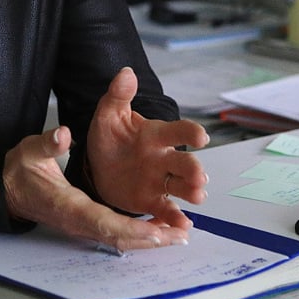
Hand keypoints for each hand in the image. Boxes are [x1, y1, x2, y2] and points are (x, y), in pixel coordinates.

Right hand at [2, 125, 193, 251]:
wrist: (8, 189)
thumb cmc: (21, 170)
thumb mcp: (31, 150)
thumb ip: (49, 143)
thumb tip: (64, 135)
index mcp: (68, 204)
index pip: (102, 221)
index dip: (131, 228)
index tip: (156, 230)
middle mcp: (78, 221)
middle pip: (118, 236)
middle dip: (149, 238)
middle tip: (179, 235)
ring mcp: (82, 226)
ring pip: (119, 238)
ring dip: (149, 238)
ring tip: (178, 234)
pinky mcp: (86, 224)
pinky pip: (115, 234)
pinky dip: (138, 234)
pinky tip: (159, 229)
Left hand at [87, 67, 209, 230]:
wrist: (96, 162)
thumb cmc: (110, 135)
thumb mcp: (108, 113)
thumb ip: (118, 95)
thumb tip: (126, 72)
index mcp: (156, 134)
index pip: (178, 130)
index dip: (191, 132)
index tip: (201, 137)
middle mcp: (163, 158)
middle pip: (185, 162)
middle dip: (194, 169)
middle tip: (200, 177)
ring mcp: (159, 180)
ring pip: (181, 186)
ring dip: (192, 192)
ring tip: (198, 196)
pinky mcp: (151, 200)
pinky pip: (166, 209)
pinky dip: (176, 218)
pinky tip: (183, 226)